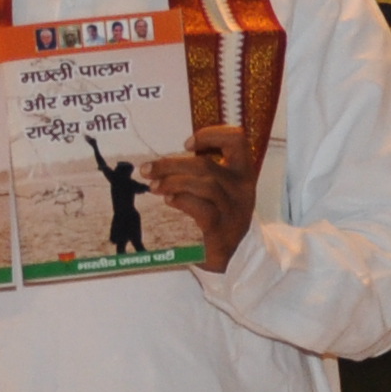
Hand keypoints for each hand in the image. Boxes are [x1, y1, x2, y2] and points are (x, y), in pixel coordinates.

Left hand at [142, 123, 264, 271]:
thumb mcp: (216, 190)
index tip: (187, 145)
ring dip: (173, 182)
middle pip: (207, 165)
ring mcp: (233, 209)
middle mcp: (242, 188)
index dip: (212, 135)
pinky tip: (168, 201)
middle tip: (148, 169)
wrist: (232, 256)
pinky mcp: (222, 230)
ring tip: (154, 187)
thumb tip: (160, 162)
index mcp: (242, 172)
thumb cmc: (218, 216)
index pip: (237, 140)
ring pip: (205, 185)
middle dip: (172, 164)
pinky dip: (182, 201)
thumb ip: (199, 173)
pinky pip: (203, 209)